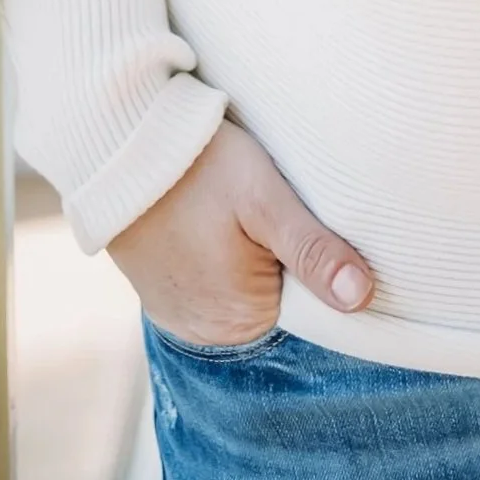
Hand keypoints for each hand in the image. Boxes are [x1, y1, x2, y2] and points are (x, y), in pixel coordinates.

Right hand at [109, 120, 376, 347]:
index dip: (321, 263)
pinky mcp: (164, 296)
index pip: (309, 303)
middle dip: (284, 258)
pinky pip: (211, 285)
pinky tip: (215, 224)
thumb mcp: (264, 198)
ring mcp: (182, 316)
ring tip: (240, 212)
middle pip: (276, 297)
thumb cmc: (198, 166)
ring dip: (252, 257)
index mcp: (243, 317)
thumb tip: (362, 297)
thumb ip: (311, 249)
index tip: (315, 222)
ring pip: (245, 289)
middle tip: (274, 206)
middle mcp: (210, 333)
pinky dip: (221, 258)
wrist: (117, 146)